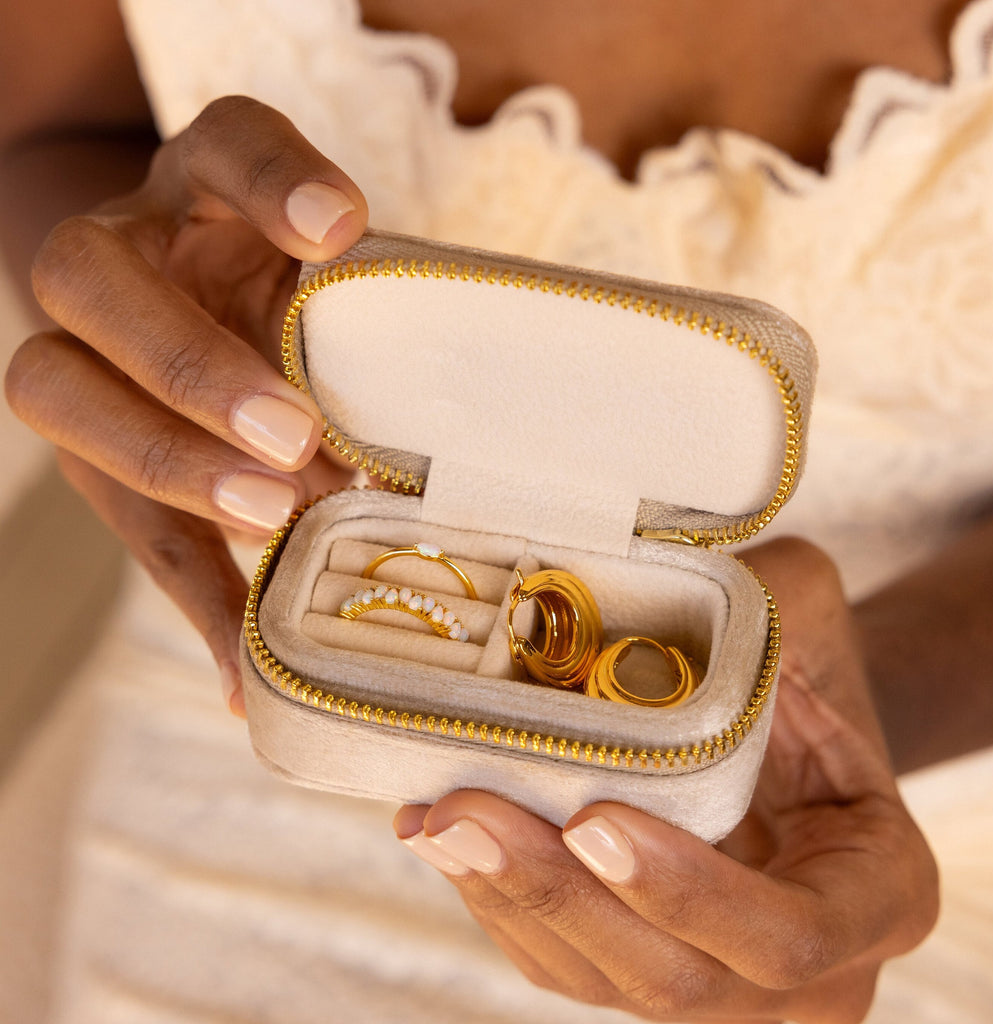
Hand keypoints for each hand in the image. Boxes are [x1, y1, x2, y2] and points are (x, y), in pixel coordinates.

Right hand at [5, 96, 367, 712]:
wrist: (202, 301)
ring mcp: (89, 351)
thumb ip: (375, 340)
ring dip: (171, 469)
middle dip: (187, 364)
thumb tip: (426, 466)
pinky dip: (196, 597)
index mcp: (201, 188)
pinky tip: (248, 673)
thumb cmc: (306, 300)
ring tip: (273, 522)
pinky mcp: (97, 455)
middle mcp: (123, 254)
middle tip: (290, 436)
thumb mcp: (345, 291)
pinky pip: (126, 522)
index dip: (273, 180)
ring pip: (60, 391)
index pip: (225, 144)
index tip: (339, 230)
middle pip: (90, 277)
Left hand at [393, 539, 938, 1022]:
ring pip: (600, 980)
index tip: (594, 819)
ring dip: (505, 899)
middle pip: (674, 979)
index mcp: (878, 893)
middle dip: (557, 895)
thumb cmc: (808, 666)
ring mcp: (722, 985)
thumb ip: (761, 600)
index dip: (687, 892)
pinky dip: (495, 899)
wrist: (794, 728)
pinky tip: (438, 832)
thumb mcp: (812, 618)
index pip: (790, 934)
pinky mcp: (645, 969)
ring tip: (434, 818)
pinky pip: (562, 960)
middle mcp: (808, 973)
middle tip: (466, 814)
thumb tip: (637, 569)